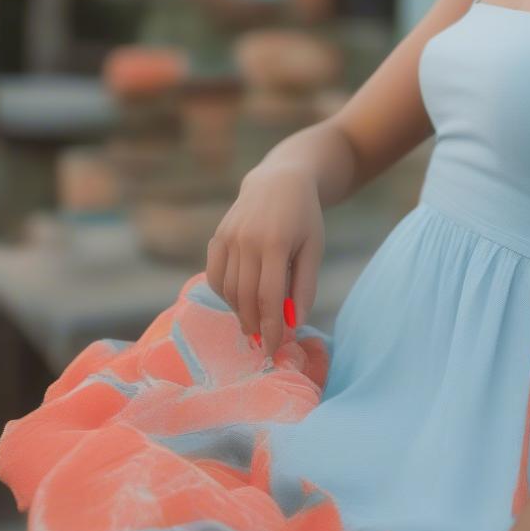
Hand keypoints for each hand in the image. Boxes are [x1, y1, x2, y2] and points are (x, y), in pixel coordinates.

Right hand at [205, 160, 324, 356]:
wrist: (279, 181)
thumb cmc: (304, 217)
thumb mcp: (313, 248)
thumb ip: (305, 285)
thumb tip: (295, 322)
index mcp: (275, 243)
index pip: (269, 297)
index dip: (270, 326)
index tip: (273, 348)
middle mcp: (246, 240)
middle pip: (245, 296)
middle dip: (254, 324)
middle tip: (263, 342)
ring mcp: (228, 237)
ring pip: (228, 289)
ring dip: (239, 312)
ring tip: (254, 323)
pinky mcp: (218, 237)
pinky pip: (216, 275)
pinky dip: (225, 294)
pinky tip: (240, 301)